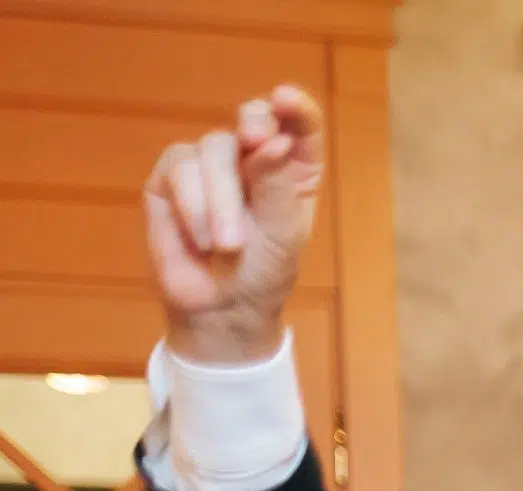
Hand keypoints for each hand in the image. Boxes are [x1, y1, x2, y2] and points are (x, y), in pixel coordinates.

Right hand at [145, 86, 323, 366]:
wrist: (221, 306)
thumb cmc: (264, 269)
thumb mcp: (282, 231)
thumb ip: (276, 183)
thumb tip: (271, 139)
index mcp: (292, 167)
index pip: (298, 125)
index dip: (295, 107)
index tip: (286, 99)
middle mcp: (252, 157)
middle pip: (252, 120)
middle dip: (254, 126)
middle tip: (256, 141)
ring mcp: (210, 163)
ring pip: (213, 148)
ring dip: (220, 199)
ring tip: (228, 245)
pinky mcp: (171, 176)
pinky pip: (179, 169)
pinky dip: (193, 206)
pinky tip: (203, 240)